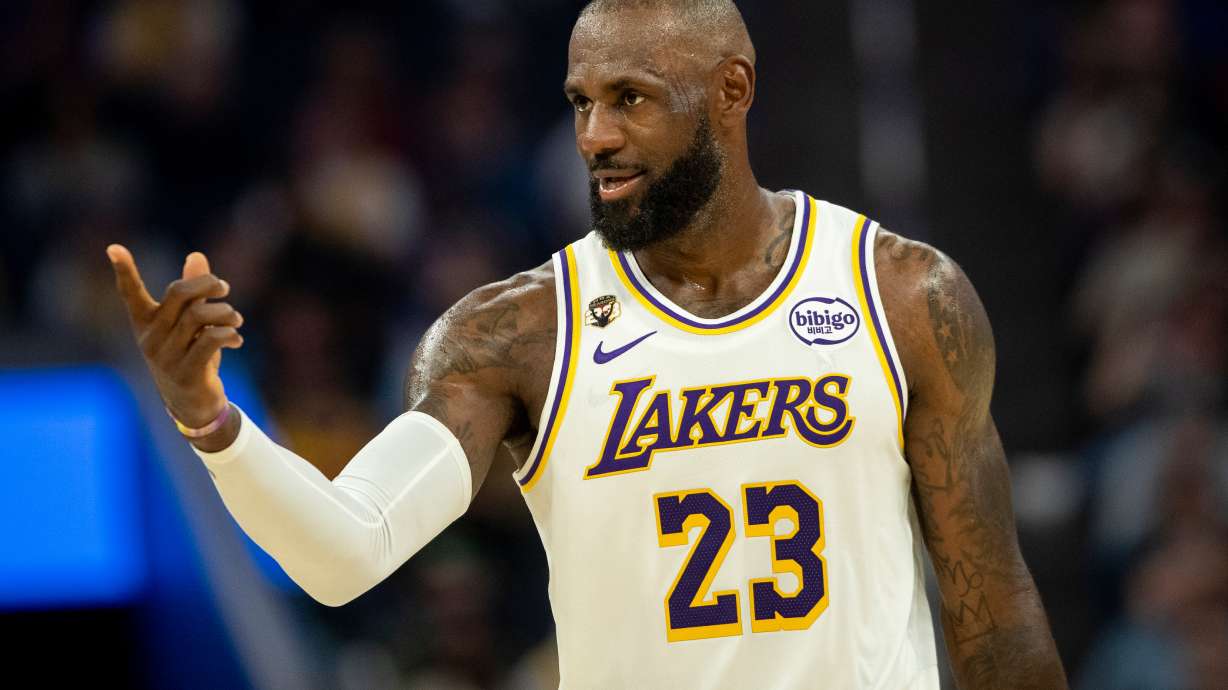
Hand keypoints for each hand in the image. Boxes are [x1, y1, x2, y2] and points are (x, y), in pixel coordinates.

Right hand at [107, 244, 244, 427]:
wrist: (192, 404)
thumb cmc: (190, 354)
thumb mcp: (190, 323)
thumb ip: (193, 291)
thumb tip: (196, 255)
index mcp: (145, 323)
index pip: (130, 294)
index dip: (124, 271)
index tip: (113, 247)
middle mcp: (151, 338)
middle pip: (179, 294)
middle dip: (207, 284)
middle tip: (224, 288)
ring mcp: (167, 357)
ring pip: (200, 315)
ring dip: (226, 312)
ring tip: (236, 320)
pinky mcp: (186, 373)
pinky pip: (211, 340)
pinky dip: (230, 334)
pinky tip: (237, 340)